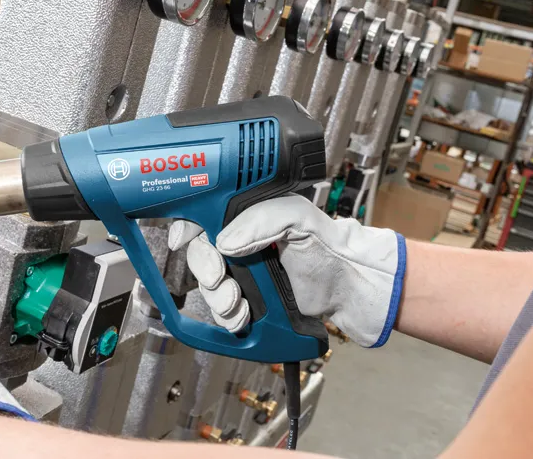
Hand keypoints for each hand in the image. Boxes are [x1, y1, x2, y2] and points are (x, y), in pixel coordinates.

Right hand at [169, 195, 405, 346]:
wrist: (349, 289)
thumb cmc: (329, 248)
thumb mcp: (298, 219)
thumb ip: (263, 219)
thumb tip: (225, 241)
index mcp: (247, 217)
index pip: (203, 215)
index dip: (188, 228)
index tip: (184, 241)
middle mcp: (241, 243)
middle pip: (200, 254)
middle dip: (205, 270)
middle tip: (220, 278)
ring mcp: (244, 273)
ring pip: (208, 286)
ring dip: (218, 298)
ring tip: (238, 304)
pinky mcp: (250, 301)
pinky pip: (223, 311)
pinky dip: (227, 318)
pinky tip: (243, 317)